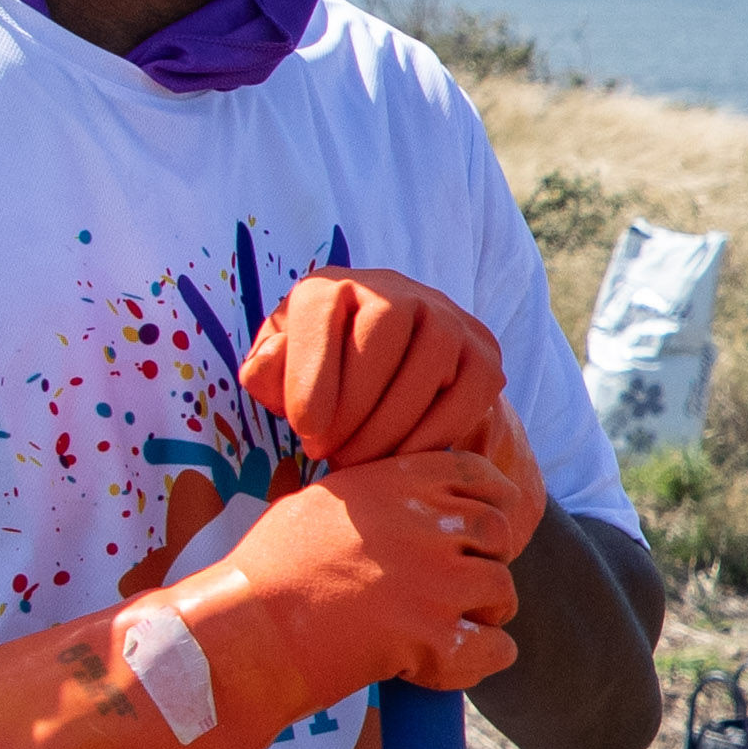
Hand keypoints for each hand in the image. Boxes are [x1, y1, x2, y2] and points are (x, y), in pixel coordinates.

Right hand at [0, 427, 538, 748]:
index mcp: (399, 482)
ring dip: (484, 613)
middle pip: (501, 534)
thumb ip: (372, 493)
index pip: (482, 477)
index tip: (479, 532)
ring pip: (503, 591)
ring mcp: (438, 580)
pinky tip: (447, 664)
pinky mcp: (436, 637)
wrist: (246, 632)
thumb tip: (396, 495)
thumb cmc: (265, 573)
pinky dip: (483, 659)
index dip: (491, 505)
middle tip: (457, 590)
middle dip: (487, 561)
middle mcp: (427, 523)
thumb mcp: (317, 503)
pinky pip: (497, 646)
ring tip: (445, 631)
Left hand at [243, 264, 505, 473]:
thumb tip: (263, 371)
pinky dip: (430, 437)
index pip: (322, 310)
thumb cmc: (324, 377)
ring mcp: (448, 319)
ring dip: (388, 429)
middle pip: (381, 335)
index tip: (304, 430)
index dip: (310, 374)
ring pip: (428, 367)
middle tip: (328, 454)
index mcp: (334, 285)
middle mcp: (397, 289)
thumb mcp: (284, 371)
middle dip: (351, 407)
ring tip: (357, 463)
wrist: (396, 374)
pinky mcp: (483, 356)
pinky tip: (398, 461)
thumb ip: (267, 370)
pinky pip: (464, 397)